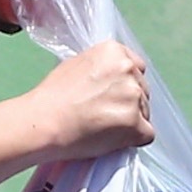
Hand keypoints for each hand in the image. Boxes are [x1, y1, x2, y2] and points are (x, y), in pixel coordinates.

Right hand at [27, 39, 152, 164]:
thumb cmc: (53, 96)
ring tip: (104, 128)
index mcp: (114, 51)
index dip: (125, 85)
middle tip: (104, 115)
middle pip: (142, 90)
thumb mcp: (77, 64)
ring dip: (131, 121)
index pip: (136, 68)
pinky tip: (114, 140)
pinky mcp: (135, 123)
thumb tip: (112, 78)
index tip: (111, 96)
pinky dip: (134, 140)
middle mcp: (128, 68)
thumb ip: (102, 67)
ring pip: (145, 112)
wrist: (44, 122)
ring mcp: (133, 96)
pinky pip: (147, 134)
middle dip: (128, 103)